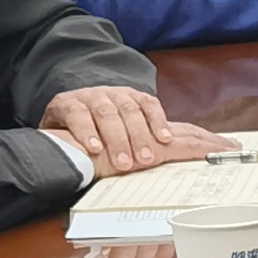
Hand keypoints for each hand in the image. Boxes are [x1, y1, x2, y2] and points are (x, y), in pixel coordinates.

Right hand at [43, 84, 224, 173]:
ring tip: (123, 162)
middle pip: (131, 111)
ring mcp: (91, 98)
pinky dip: (86, 131)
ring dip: (116, 138)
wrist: (63, 114)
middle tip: (146, 159)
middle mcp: (114, 95)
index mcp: (133, 100)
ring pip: (106, 113)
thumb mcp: (130, 131)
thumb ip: (154, 138)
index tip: (167, 141)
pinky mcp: (67, 104)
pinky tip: (94, 147)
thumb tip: (195, 152)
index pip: (151, 106)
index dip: (160, 122)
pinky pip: (78, 115)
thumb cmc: (103, 130)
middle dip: (140, 135)